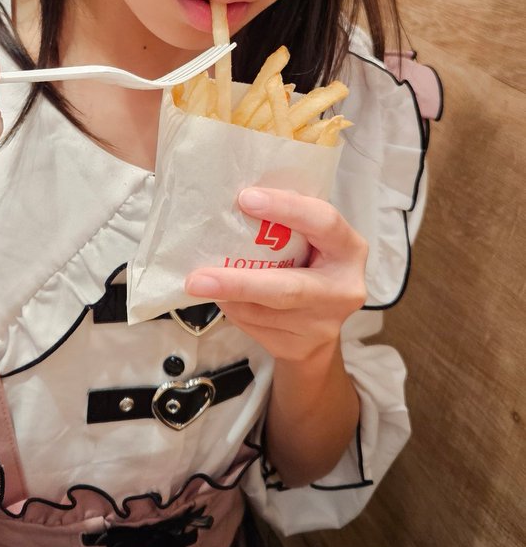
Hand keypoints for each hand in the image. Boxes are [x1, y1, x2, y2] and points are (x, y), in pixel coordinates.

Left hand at [185, 187, 367, 362]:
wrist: (323, 324)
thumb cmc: (310, 262)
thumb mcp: (312, 237)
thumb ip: (288, 222)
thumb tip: (234, 201)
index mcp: (349, 249)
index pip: (324, 222)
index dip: (286, 208)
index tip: (244, 198)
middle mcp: (344, 289)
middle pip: (288, 288)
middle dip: (239, 282)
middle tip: (197, 278)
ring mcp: (324, 324)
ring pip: (264, 312)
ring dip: (228, 297)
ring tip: (202, 282)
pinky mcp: (303, 347)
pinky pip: (257, 327)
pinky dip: (234, 310)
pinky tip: (224, 298)